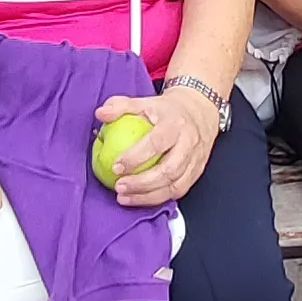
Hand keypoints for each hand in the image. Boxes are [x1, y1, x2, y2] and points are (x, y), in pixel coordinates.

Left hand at [93, 85, 219, 210]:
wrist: (200, 111)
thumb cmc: (166, 110)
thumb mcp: (144, 101)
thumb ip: (120, 106)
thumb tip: (101, 114)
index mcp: (175, 123)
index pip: (157, 142)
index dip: (136, 157)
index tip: (116, 167)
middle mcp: (189, 143)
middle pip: (169, 169)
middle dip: (142, 183)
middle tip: (119, 186)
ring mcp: (195, 160)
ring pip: (175, 185)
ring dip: (148, 195)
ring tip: (124, 197)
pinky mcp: (196, 172)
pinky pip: (179, 191)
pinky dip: (158, 198)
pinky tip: (139, 199)